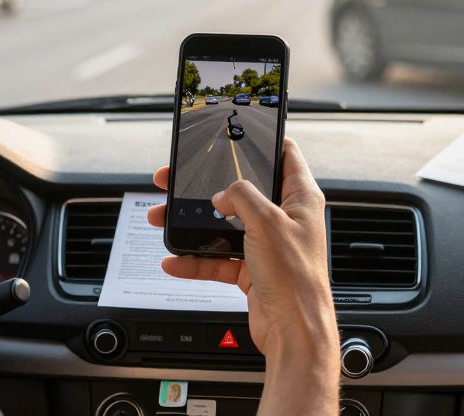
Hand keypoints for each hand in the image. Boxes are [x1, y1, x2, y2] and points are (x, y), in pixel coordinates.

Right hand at [146, 139, 339, 412]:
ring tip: (163, 218)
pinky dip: (195, 259)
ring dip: (192, 223)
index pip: (285, 156)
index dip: (263, 141)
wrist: (294, 331)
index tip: (237, 132)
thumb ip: (240, 196)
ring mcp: (267, 245)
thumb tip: (222, 193)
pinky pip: (218, 259)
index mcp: (300, 198)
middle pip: (241, 192)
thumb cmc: (296, 278)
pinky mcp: (253, 270)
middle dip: (206, 186)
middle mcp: (285, 219)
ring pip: (223, 226)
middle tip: (177, 179)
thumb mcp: (266, 221)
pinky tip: (175, 259)